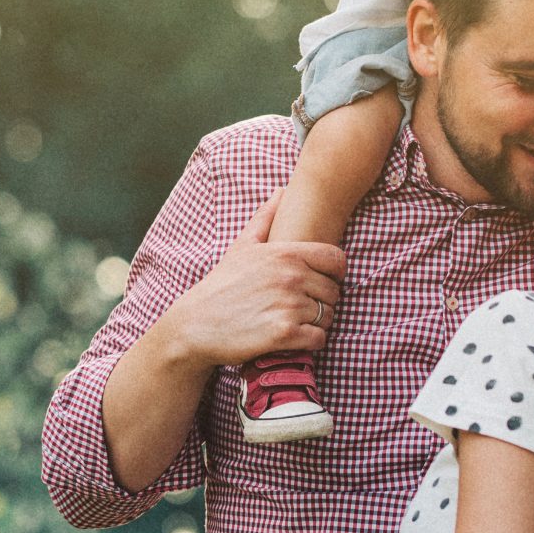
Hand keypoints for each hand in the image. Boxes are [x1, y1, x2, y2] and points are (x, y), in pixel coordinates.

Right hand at [157, 191, 346, 368]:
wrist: (196, 325)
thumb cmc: (221, 285)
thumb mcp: (242, 247)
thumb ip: (265, 218)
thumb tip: (282, 191)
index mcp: (286, 253)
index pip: (337, 259)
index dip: (335, 273)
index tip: (321, 282)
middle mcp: (291, 276)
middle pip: (334, 292)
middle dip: (322, 301)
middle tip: (301, 307)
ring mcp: (289, 305)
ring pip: (329, 316)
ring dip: (317, 323)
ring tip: (295, 322)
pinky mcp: (285, 334)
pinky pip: (319, 339)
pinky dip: (311, 342)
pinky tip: (293, 339)